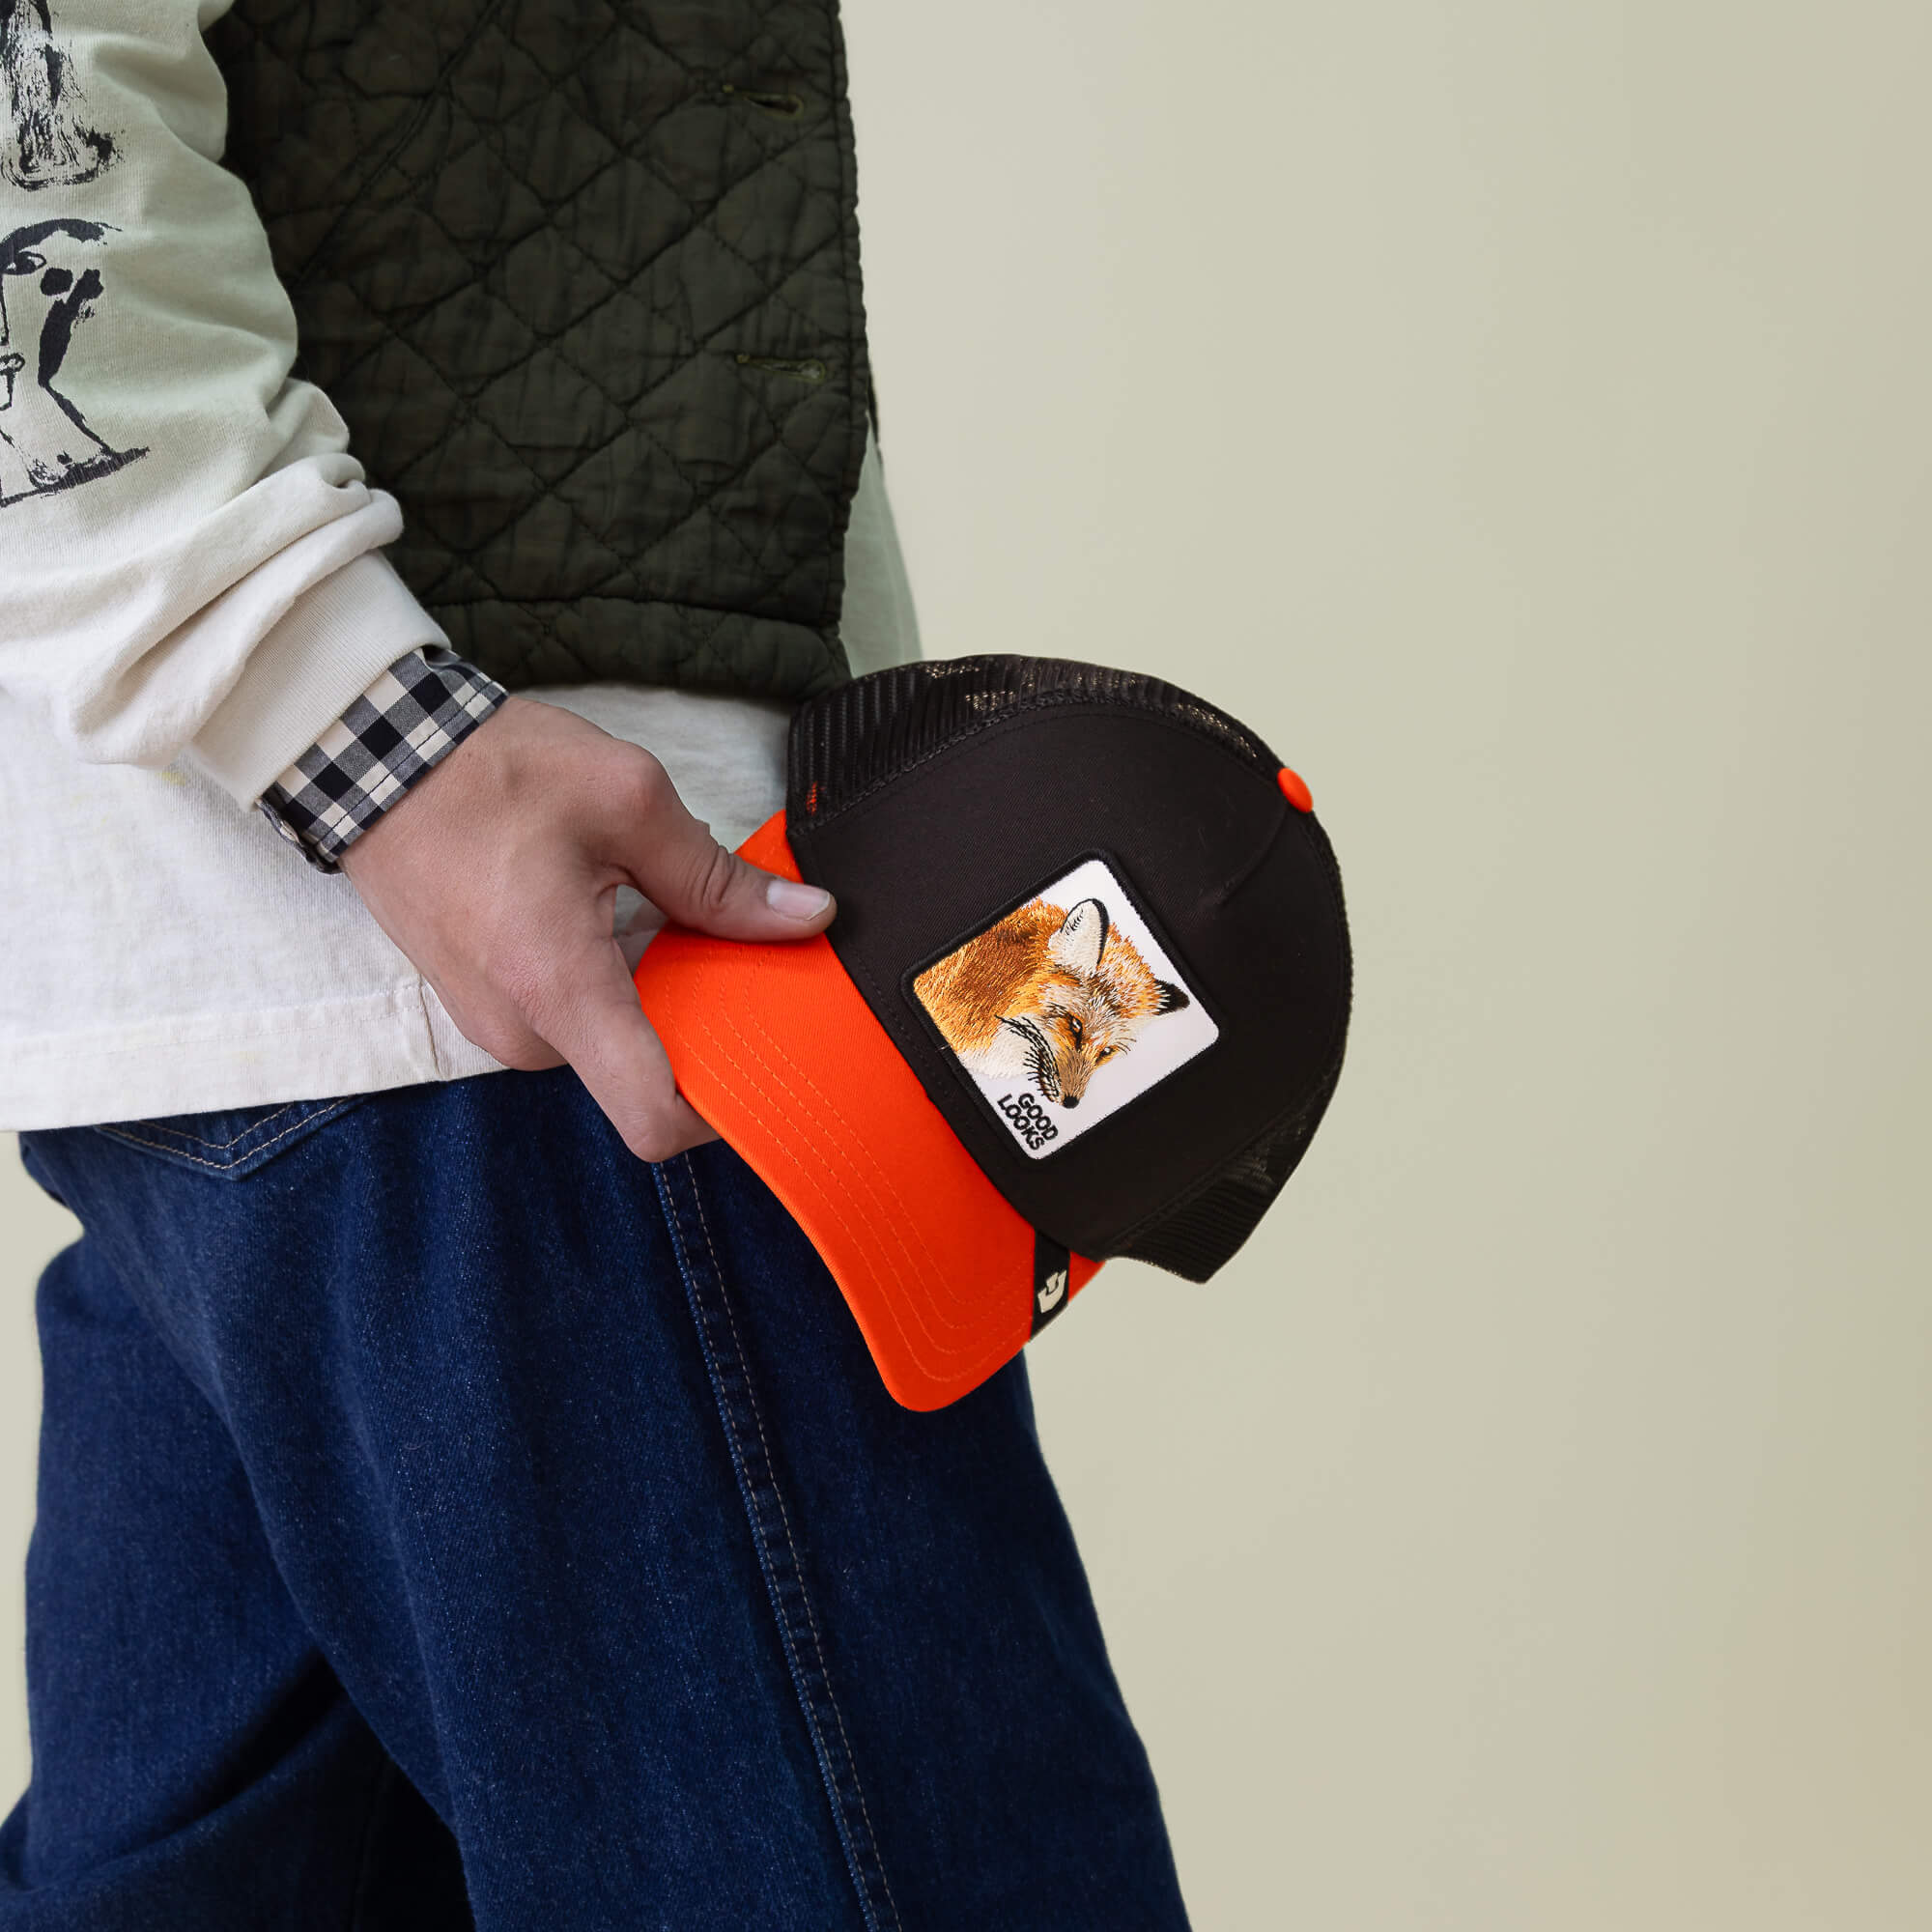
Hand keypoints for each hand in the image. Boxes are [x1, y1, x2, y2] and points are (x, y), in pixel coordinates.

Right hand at [339, 695, 832, 1160]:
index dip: (723, 1108)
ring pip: (613, 1044)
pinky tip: (625, 915)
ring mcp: (498, 1025)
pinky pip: (574, 1020)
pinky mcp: (488, 1006)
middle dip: (704, 1022)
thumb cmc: (487, 771)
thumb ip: (719, 879)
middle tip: (737, 950)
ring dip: (658, 994)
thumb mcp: (627, 801)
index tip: (767, 1055)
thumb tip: (808, 918)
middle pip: (648, 1074)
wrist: (368, 756)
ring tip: (670, 914)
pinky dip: (616, 984)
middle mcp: (525, 1032)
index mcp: (560, 991)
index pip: (654, 1117)